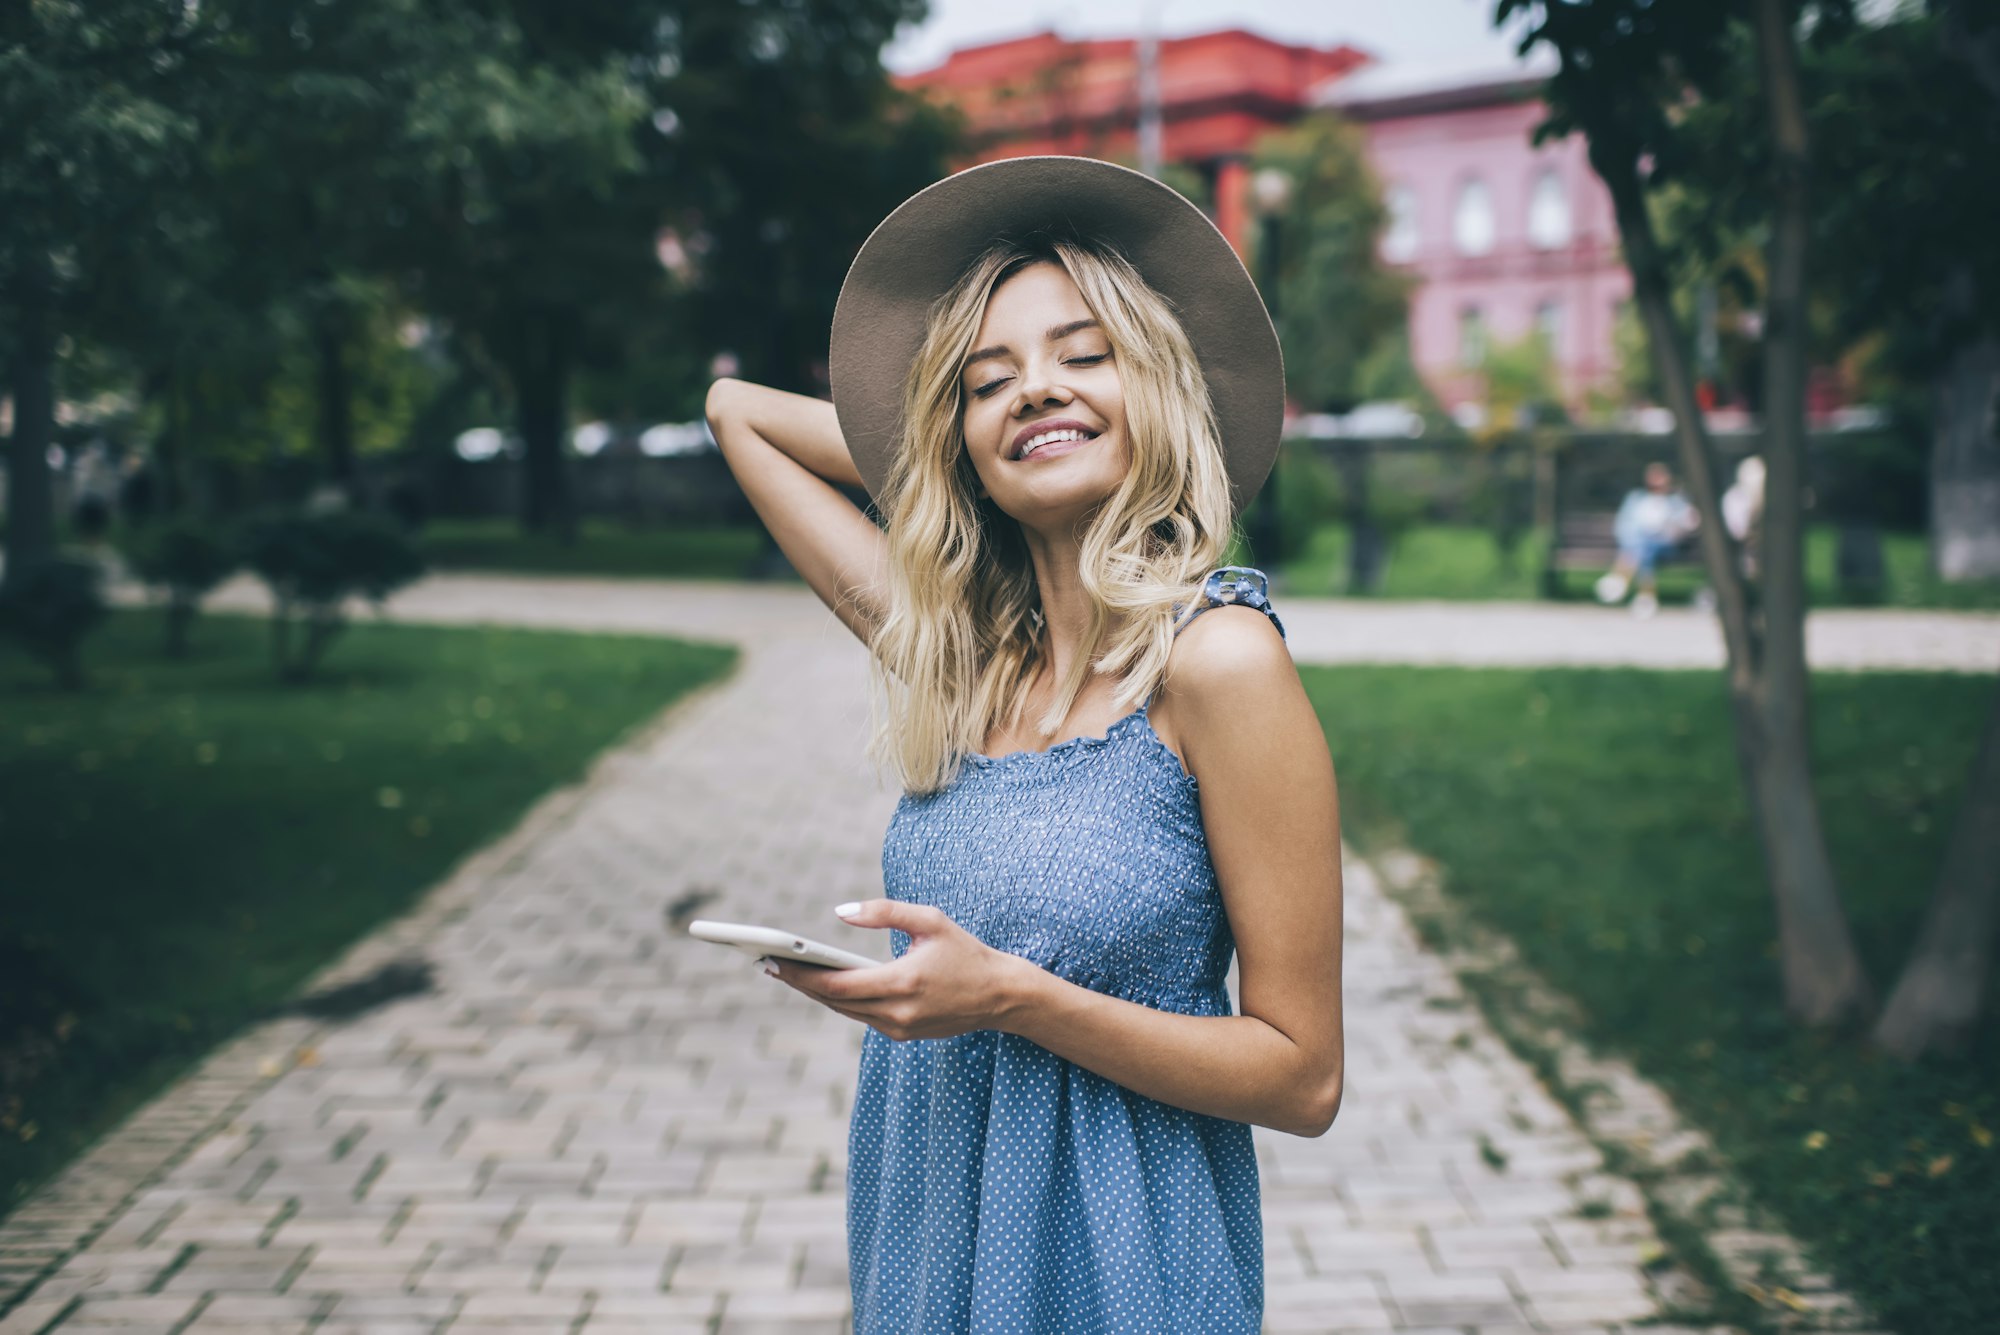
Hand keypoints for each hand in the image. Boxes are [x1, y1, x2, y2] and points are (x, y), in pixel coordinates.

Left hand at [762, 900, 1022, 1040]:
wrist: (1001, 995)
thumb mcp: (930, 919)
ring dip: (816, 993)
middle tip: (768, 965)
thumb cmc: (965, 951)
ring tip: (788, 972)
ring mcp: (900, 1028)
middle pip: (833, 1001)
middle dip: (800, 983)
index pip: (837, 984)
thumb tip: (839, 911)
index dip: (801, 975)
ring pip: (845, 1011)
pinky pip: (862, 1017)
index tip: (773, 962)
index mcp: (903, 982)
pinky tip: (822, 984)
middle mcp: (898, 1012)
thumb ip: (884, 911)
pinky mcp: (903, 1035)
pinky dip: (841, 1000)